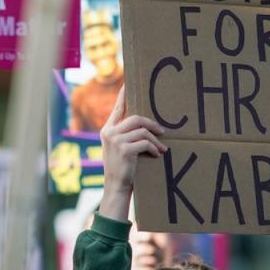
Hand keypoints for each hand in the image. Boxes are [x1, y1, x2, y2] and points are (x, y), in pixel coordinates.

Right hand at [98, 85, 166, 220]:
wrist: (116, 186)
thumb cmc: (122, 167)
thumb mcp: (119, 148)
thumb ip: (126, 135)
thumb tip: (145, 125)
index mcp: (107, 130)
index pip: (118, 109)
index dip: (123, 96)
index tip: (127, 83)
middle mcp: (109, 132)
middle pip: (135, 118)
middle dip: (151, 124)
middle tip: (162, 132)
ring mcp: (115, 140)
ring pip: (142, 131)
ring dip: (155, 140)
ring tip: (161, 149)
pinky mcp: (124, 149)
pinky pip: (145, 143)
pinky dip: (154, 149)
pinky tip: (156, 155)